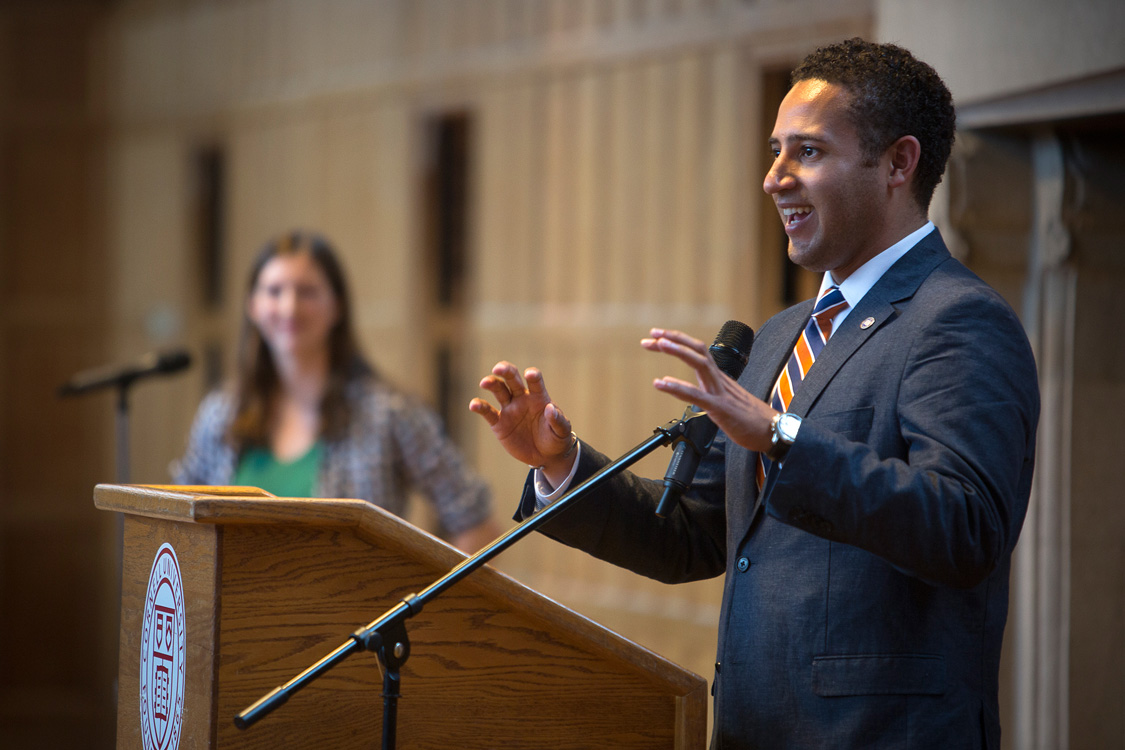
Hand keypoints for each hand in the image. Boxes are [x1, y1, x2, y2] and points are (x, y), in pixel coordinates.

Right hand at [469, 362, 577, 482]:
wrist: (546, 456)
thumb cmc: (556, 438)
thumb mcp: (562, 431)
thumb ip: (558, 420)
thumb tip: (550, 408)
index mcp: (539, 397)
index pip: (535, 382)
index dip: (532, 376)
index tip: (529, 374)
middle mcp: (522, 398)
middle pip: (512, 380)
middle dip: (505, 371)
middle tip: (498, 368)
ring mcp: (510, 409)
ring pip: (499, 391)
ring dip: (491, 384)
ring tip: (484, 382)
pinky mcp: (499, 423)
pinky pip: (488, 413)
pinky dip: (480, 407)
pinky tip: (473, 404)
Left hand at [641, 328, 776, 451]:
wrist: (773, 432)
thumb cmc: (751, 420)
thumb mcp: (726, 401)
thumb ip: (710, 392)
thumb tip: (693, 392)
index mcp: (719, 378)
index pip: (697, 352)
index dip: (678, 342)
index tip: (658, 337)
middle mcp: (719, 380)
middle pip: (697, 350)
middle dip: (673, 339)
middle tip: (651, 335)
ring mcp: (721, 392)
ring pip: (699, 364)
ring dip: (678, 351)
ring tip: (657, 344)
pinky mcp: (721, 408)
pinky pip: (697, 395)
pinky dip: (677, 387)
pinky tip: (661, 383)